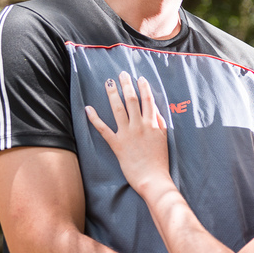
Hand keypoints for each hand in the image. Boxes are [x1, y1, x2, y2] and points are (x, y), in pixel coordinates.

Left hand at [85, 72, 170, 193]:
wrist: (153, 178)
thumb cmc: (160, 161)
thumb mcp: (164, 139)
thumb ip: (160, 123)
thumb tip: (155, 111)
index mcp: (152, 124)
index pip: (148, 100)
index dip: (143, 87)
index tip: (139, 78)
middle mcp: (139, 125)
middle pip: (132, 100)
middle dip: (127, 85)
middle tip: (122, 74)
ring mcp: (127, 134)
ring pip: (118, 109)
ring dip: (113, 94)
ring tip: (109, 82)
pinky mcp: (117, 144)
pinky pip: (103, 129)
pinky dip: (95, 118)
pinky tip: (88, 108)